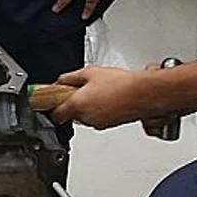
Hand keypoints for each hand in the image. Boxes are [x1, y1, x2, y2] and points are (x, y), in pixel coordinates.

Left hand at [40, 66, 155, 129]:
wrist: (144, 93)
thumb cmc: (120, 84)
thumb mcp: (89, 72)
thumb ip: (70, 78)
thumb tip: (60, 81)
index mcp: (77, 105)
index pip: (56, 115)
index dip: (52, 107)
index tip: (52, 102)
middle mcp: (86, 118)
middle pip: (71, 114)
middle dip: (73, 103)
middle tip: (80, 90)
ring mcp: (99, 123)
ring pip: (85, 116)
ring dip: (88, 106)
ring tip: (99, 91)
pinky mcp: (111, 124)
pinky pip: (99, 117)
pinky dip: (100, 109)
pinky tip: (109, 97)